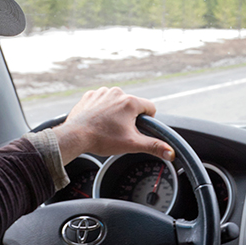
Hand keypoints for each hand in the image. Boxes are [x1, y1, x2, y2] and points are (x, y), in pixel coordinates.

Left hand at [53, 86, 174, 165]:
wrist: (75, 136)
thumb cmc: (102, 139)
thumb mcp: (132, 144)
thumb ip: (154, 146)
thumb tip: (170, 152)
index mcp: (130, 102)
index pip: (150, 107)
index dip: (147, 120)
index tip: (137, 129)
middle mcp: (117, 92)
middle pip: (132, 105)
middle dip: (129, 118)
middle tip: (119, 131)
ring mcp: (102, 92)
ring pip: (117, 102)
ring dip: (115, 112)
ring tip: (107, 127)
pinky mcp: (90, 95)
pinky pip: (102, 101)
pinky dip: (102, 109)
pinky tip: (97, 121)